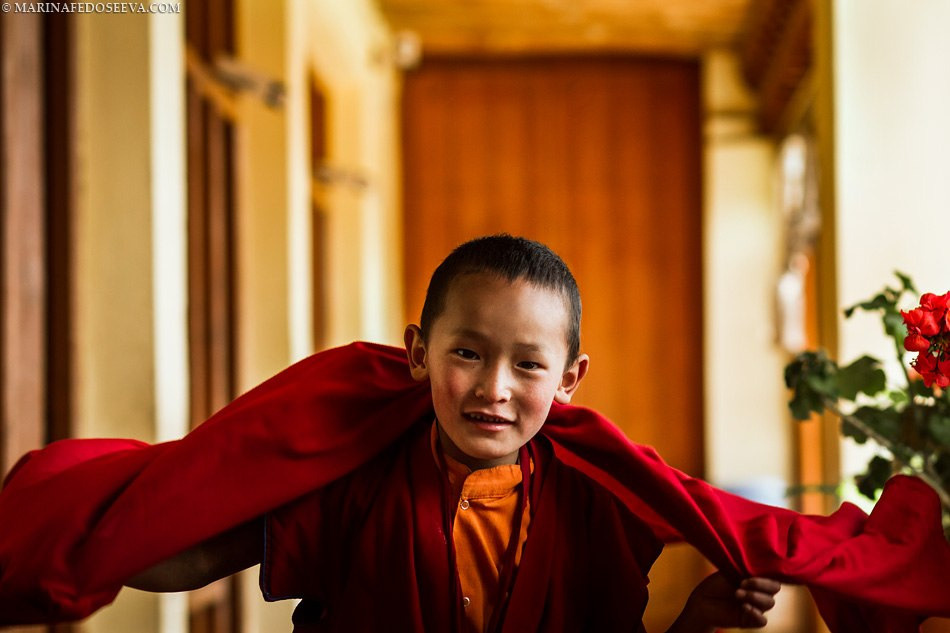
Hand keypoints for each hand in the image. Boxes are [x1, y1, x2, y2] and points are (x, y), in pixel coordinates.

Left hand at [666, 572, 780, 632]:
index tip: (748, 575)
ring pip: (769, 603)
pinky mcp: (750, 620)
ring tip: (737, 593)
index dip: (765, 576)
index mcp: (757, 579)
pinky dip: (756, 614)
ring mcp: (756, 606)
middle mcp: (759, 592)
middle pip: (775, 589)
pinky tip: (744, 607)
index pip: (772, 576)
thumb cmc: (716, 584)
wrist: (702, 601)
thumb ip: (746, 568)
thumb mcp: (731, 571)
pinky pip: (762, 620)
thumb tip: (759, 561)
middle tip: (742, 583)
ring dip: (754, 596)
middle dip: (760, 585)